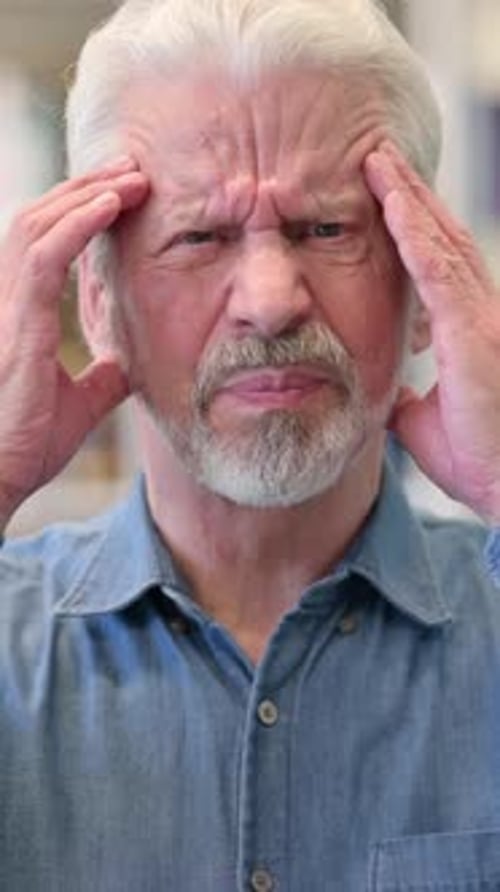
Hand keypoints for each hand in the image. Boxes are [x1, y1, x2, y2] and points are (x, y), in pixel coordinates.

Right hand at [0, 157, 148, 526]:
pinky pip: (45, 254)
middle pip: (40, 220)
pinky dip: (78, 222)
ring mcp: (5, 305)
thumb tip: (128, 369)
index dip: (78, 212)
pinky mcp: (15, 320)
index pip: (44, 243)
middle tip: (132, 170)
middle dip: (85, 188)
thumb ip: (101, 380)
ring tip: (131, 177)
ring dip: (87, 194)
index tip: (121, 195)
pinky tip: (112, 204)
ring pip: (39, 224)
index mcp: (18, 313)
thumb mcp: (81, 405)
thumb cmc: (27, 443)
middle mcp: (5, 298)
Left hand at [364, 141, 499, 521]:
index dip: (414, 227)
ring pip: (441, 242)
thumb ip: (410, 398)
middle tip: (378, 157)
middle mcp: (480, 314)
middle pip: (441, 239)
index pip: (438, 265)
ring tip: (379, 161)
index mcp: (468, 331)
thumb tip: (390, 392)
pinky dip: (415, 234)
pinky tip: (393, 202)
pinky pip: (438, 271)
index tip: (384, 196)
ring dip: (408, 199)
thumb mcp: (425, 422)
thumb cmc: (480, 461)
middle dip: (410, 196)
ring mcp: (480, 319)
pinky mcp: (473, 332)